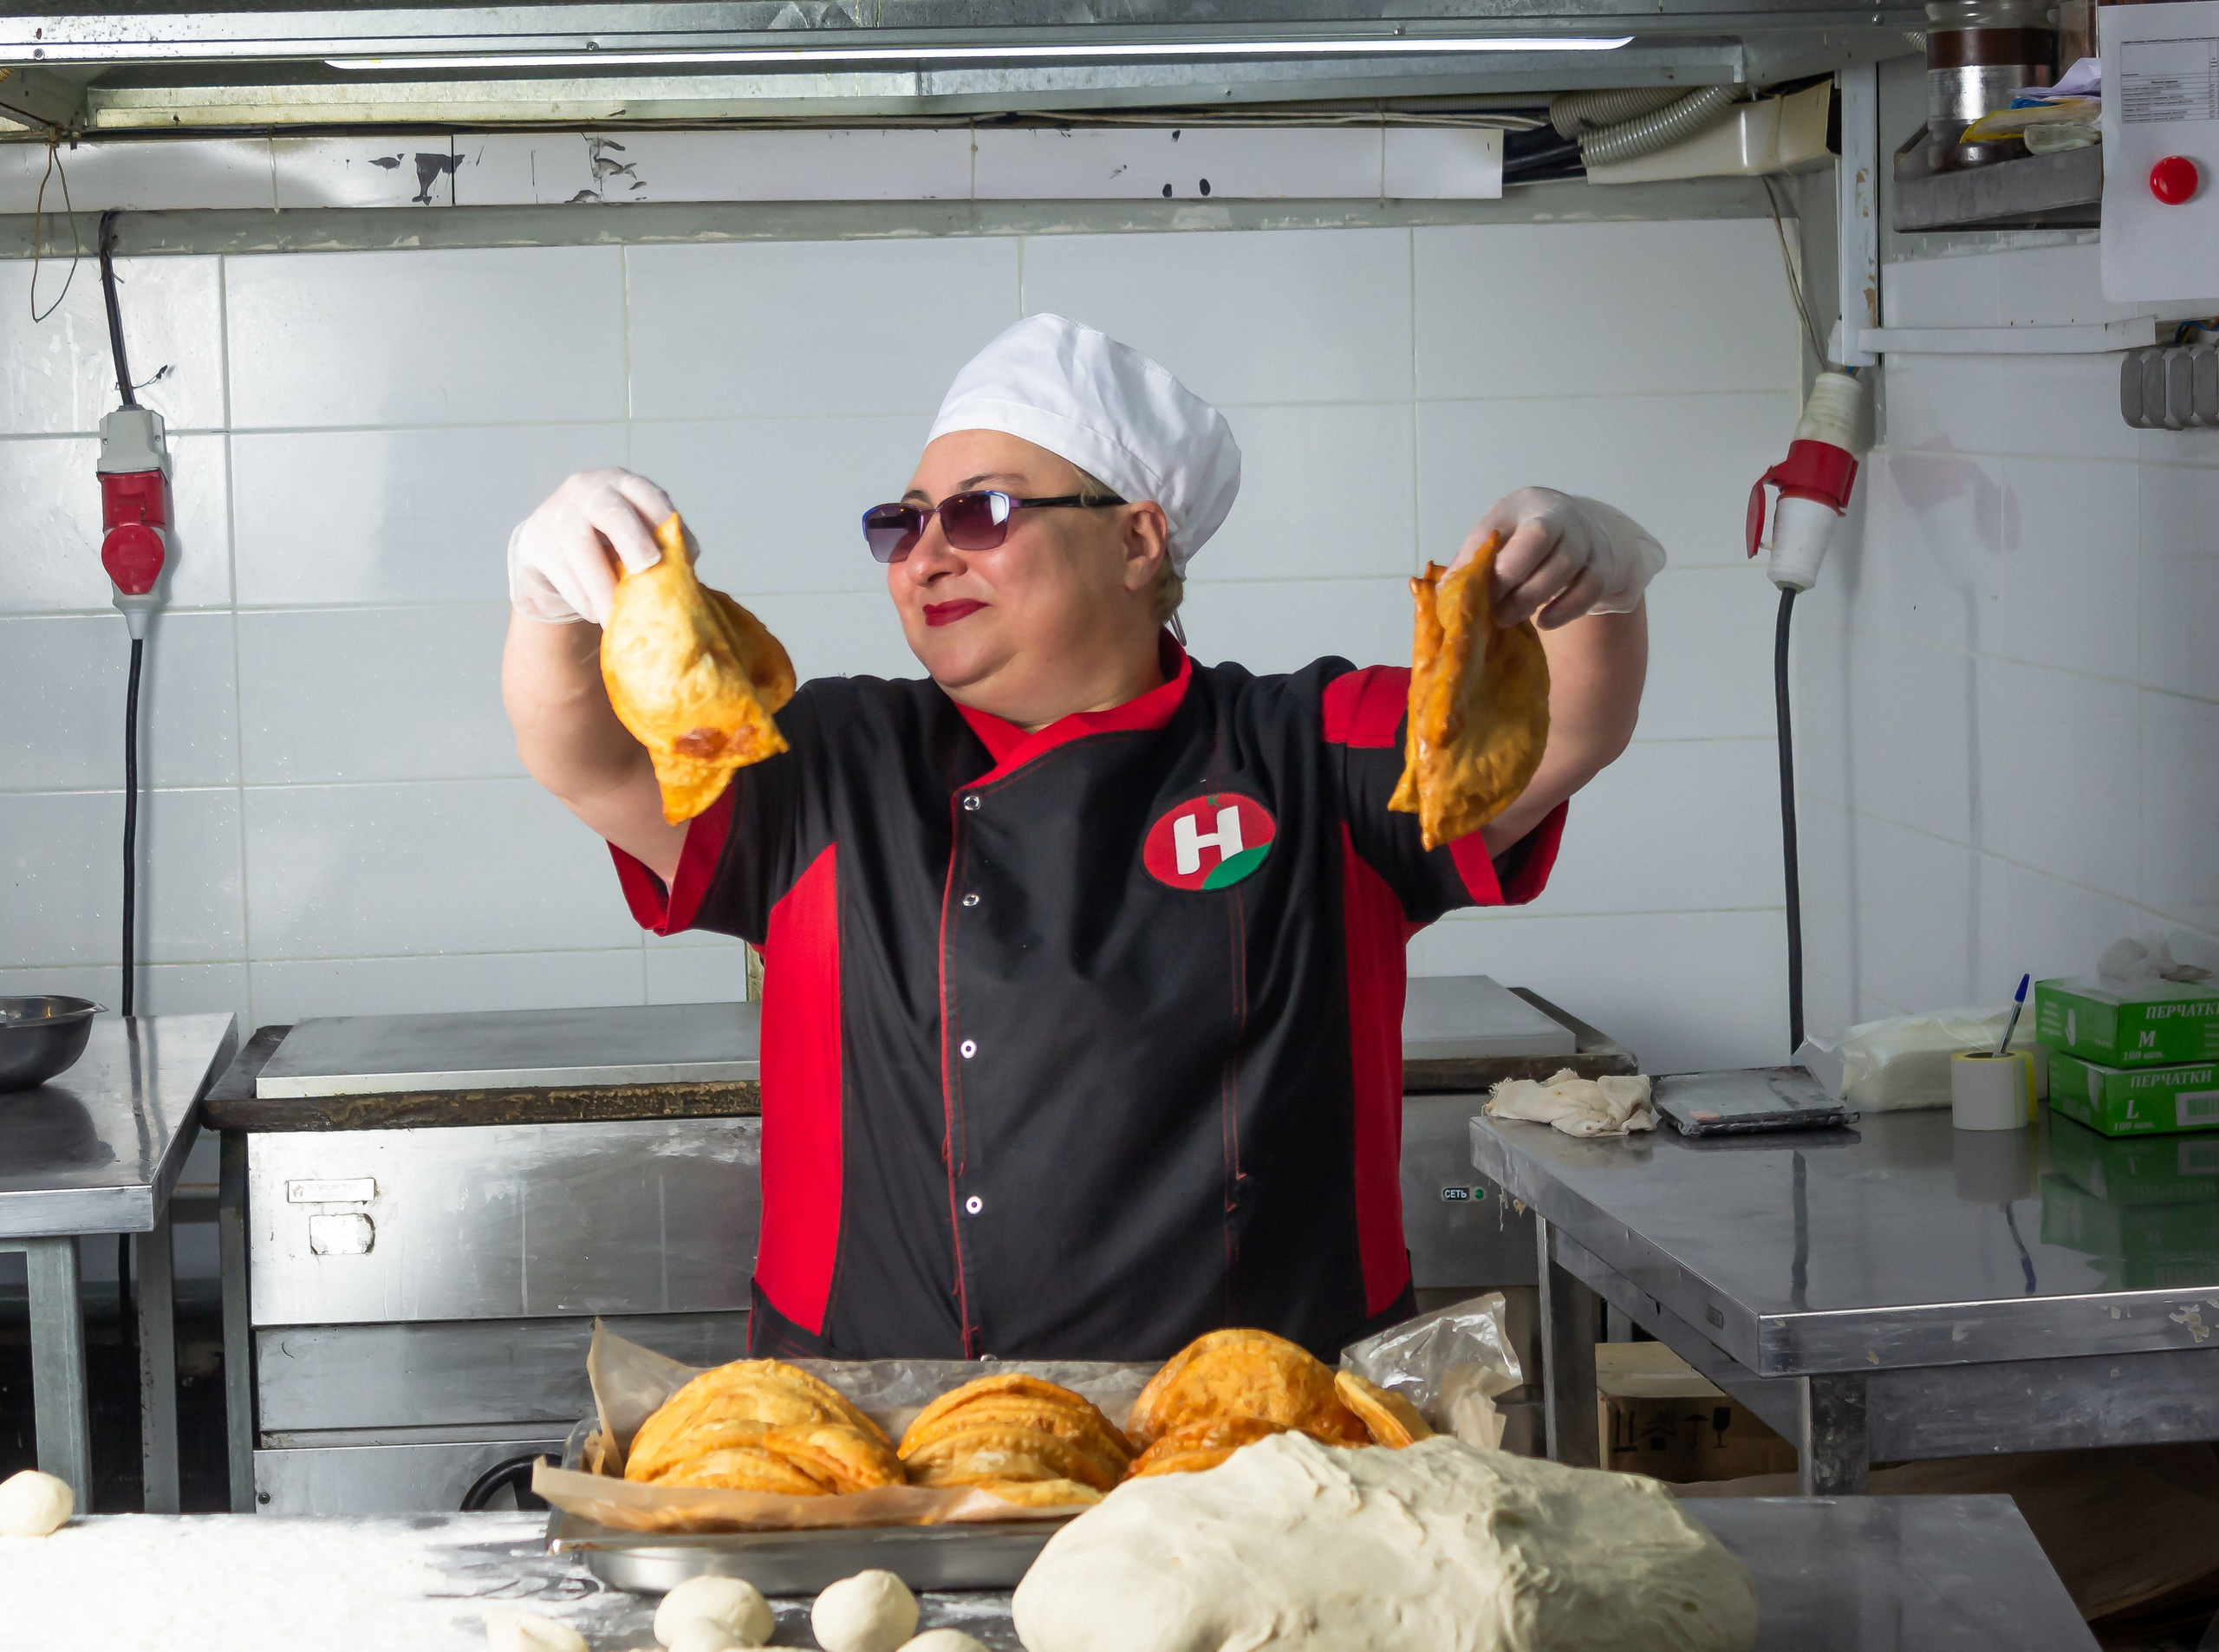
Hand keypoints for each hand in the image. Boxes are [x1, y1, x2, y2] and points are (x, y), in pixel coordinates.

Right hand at [507, 468, 682, 625]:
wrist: (550, 543)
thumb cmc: (608, 540)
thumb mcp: (635, 530)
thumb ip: (661, 542)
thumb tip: (684, 568)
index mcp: (622, 484)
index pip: (646, 494)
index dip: (662, 519)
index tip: (677, 552)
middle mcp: (588, 491)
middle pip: (612, 512)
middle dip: (632, 540)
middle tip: (646, 568)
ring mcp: (558, 514)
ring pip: (582, 550)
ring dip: (604, 588)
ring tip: (619, 617)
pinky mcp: (537, 543)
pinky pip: (564, 574)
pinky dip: (584, 599)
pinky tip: (597, 613)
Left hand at [1456, 488, 1665, 629]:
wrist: (1580, 530)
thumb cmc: (1525, 536)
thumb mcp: (1498, 535)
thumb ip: (1473, 558)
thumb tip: (1443, 591)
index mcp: (1526, 506)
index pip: (1507, 528)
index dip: (1490, 564)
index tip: (1472, 592)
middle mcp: (1560, 518)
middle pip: (1538, 540)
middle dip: (1510, 579)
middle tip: (1490, 608)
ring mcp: (1585, 541)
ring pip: (1564, 567)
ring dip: (1532, 598)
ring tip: (1507, 618)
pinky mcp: (1601, 568)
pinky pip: (1589, 590)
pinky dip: (1566, 610)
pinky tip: (1544, 622)